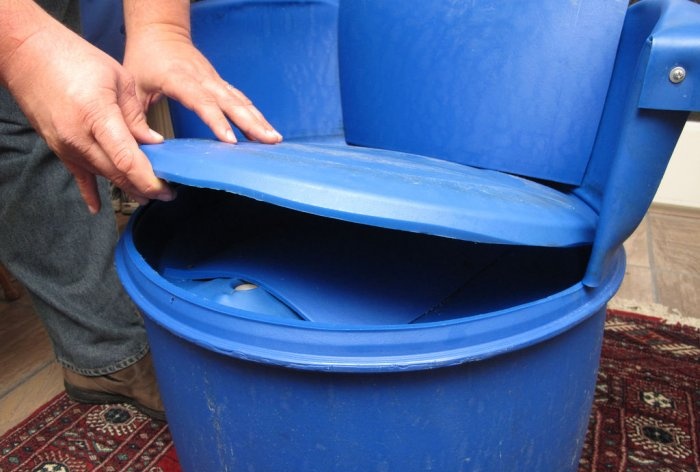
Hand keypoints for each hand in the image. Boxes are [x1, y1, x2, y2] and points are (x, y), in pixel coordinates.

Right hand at [1, 10, 173, 212]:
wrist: (26, 53)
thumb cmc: (74, 58)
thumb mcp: (118, 79)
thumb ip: (136, 115)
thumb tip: (153, 142)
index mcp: (97, 115)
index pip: (127, 158)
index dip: (148, 179)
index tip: (166, 190)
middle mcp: (79, 136)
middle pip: (116, 173)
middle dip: (143, 187)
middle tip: (166, 194)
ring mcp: (65, 145)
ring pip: (101, 175)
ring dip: (124, 187)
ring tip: (146, 196)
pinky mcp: (57, 146)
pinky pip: (77, 175)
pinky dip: (89, 192)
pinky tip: (96, 208)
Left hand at [124, 24, 282, 144]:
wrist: (161, 32)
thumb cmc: (145, 59)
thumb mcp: (132, 86)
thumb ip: (136, 117)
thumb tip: (146, 146)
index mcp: (179, 79)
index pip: (201, 101)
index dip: (217, 120)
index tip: (230, 140)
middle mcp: (202, 79)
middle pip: (231, 102)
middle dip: (251, 123)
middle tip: (268, 140)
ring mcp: (214, 80)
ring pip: (240, 100)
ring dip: (258, 120)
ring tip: (274, 139)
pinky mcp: (220, 82)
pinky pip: (240, 99)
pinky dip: (254, 114)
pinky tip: (264, 129)